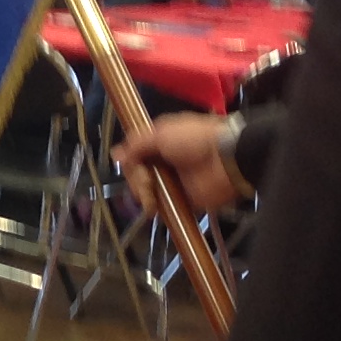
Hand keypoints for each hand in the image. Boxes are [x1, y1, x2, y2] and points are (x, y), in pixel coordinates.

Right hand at [114, 113, 241, 215]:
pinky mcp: (182, 200)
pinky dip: (155, 206)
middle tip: (146, 180)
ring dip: (143, 192)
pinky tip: (153, 206)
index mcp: (159, 142)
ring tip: (150, 195)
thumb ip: (136, 144)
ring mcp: (173, 181)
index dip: (128, 160)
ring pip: (145, 190)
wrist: (226, 158)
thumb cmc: (194, 139)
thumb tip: (115, 154)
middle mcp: (164, 161)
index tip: (126, 164)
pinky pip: (162, 206)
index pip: (134, 154)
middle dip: (136, 178)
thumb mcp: (161, 133)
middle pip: (137, 173)